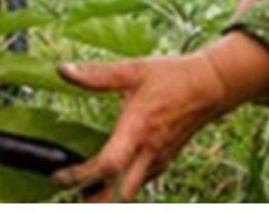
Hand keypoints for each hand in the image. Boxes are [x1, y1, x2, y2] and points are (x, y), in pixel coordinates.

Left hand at [54, 33, 268, 201]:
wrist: (210, 85)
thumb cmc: (173, 76)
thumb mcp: (133, 70)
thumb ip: (97, 74)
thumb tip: (64, 70)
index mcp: (138, 128)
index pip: (107, 165)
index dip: (80, 176)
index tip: (58, 177)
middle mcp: (148, 150)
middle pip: (118, 194)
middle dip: (92, 203)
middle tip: (67, 201)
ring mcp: (158, 159)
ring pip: (129, 192)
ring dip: (106, 198)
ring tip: (82, 198)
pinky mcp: (164, 160)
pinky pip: (141, 183)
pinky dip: (123, 189)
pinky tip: (109, 185)